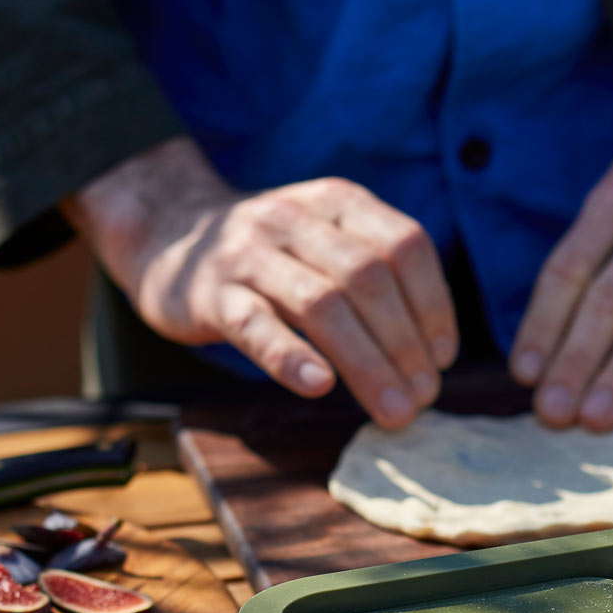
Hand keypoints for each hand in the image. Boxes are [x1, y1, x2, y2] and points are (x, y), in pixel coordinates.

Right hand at [64, 139, 456, 427]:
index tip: (442, 358)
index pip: (404, 244)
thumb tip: (432, 358)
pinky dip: (290, 357)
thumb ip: (376, 278)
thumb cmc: (271, 257)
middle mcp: (294, 220)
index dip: (433, 304)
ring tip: (392, 409)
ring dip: (366, 362)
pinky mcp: (210, 296)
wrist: (169, 238)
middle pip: (367, 279)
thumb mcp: (325, 242)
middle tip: (423, 397)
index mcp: (336, 202)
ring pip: (321, 304)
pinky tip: (319, 386)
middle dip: (404, 343)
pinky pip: (255, 325)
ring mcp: (248, 255)